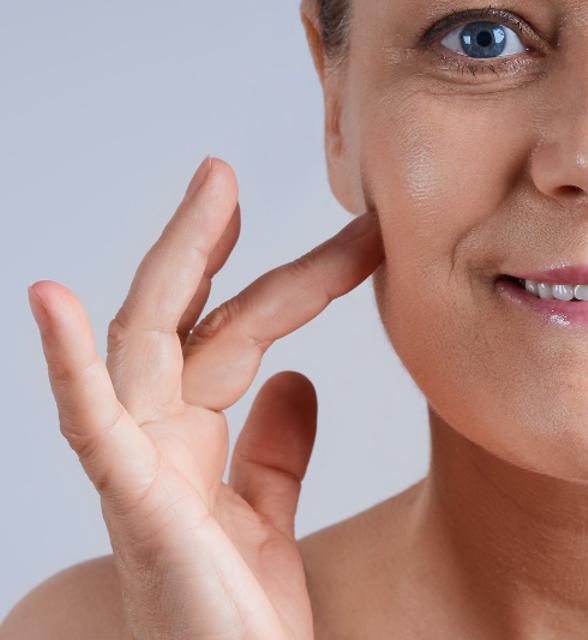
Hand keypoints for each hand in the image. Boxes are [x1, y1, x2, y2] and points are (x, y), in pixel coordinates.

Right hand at [26, 157, 382, 639]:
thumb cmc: (237, 620)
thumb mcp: (265, 519)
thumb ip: (274, 452)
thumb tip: (297, 380)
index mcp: (190, 444)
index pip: (235, 334)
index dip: (286, 279)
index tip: (350, 235)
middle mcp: (158, 445)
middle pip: (192, 322)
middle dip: (218, 246)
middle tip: (239, 172)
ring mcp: (139, 471)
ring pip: (148, 345)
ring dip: (176, 263)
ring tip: (211, 190)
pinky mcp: (134, 508)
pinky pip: (92, 427)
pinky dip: (68, 363)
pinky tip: (55, 299)